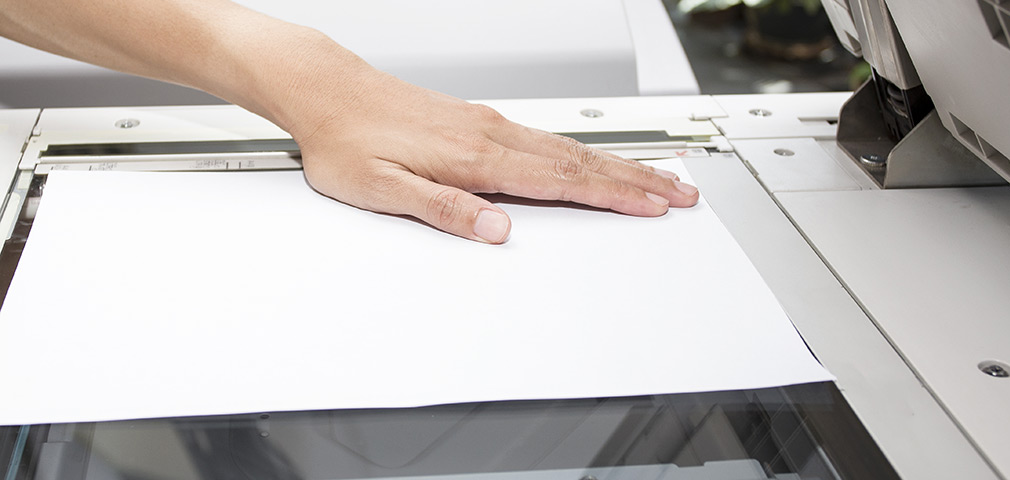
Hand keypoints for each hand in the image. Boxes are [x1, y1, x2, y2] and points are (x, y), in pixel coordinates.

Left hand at [293, 71, 699, 243]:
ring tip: (657, 179)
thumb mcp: (383, 190)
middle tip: (682, 194)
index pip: (561, 182)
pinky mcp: (481, 121)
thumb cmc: (348, 142)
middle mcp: (491, 135)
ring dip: (618, 167)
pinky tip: (594, 161)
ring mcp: (490, 125)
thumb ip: (444, 211)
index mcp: (475, 158)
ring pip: (570, 149)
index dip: (613, 198)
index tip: (654, 207)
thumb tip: (496, 230)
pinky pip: (549, 140)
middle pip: (581, 162)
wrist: (326, 92)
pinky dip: (585, 154)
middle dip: (637, 181)